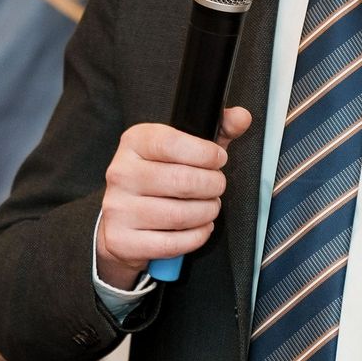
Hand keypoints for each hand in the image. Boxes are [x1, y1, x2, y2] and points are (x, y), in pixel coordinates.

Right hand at [95, 105, 252, 289]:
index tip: (219, 160)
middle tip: (216, 187)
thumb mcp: (184, 149)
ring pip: (180, 215)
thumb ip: (216, 131)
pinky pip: (172, 243)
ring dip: (207, 212)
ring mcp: (119, 208)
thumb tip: (242, 117)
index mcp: (134, 143)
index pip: (172, 143)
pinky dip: (196, 237)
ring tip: (209, 207)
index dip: (206, 154)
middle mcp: (121, 173)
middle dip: (212, 186)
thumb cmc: (158, 179)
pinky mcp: (123, 240)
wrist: (122, 221)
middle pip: (182, 181)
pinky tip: (200, 227)